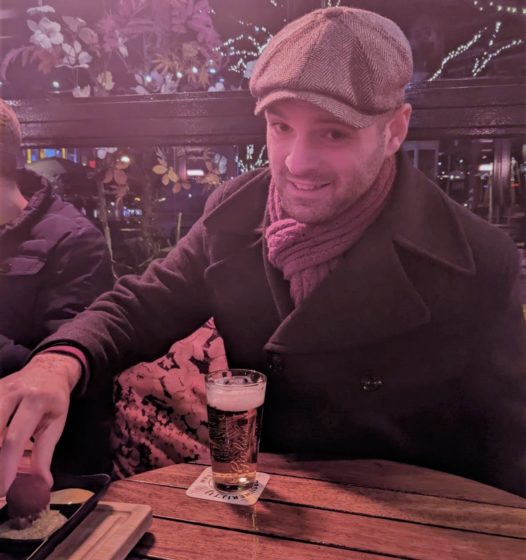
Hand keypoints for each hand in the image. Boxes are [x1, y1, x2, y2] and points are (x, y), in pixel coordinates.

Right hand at [0, 353, 80, 495]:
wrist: (47, 369)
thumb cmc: (53, 399)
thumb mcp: (56, 422)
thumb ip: (45, 452)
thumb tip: (42, 484)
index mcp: (35, 400)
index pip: (14, 438)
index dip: (6, 466)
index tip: (3, 490)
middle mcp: (11, 392)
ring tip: (1, 469)